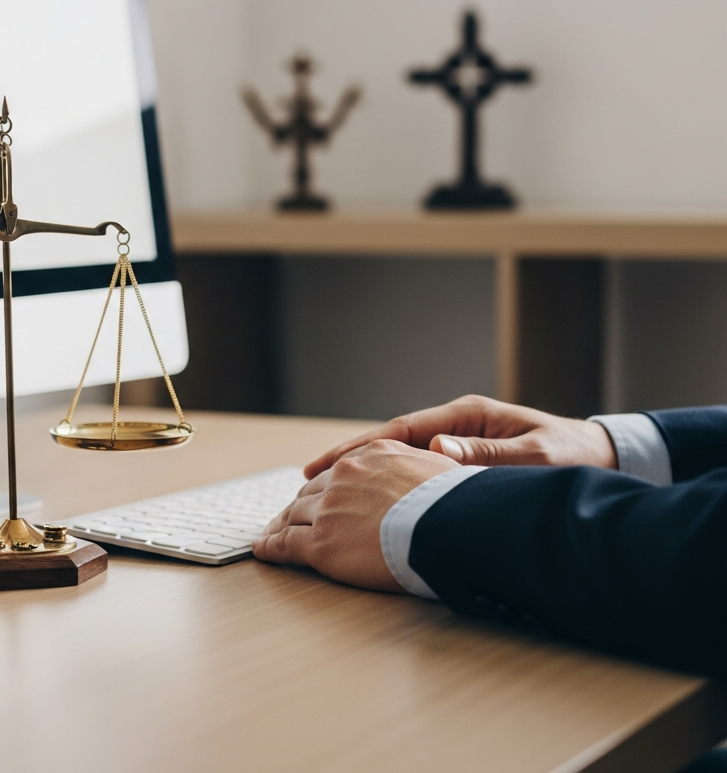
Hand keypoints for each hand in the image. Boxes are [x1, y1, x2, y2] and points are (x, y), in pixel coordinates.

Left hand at [252, 440, 457, 590]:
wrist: (451, 527)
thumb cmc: (458, 504)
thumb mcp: (441, 467)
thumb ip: (423, 464)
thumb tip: (438, 452)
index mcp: (373, 455)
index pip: (339, 471)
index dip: (324, 487)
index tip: (317, 495)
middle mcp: (345, 476)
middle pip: (311, 492)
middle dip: (298, 506)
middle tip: (288, 517)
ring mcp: (329, 508)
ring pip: (293, 516)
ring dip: (280, 526)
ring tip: (271, 536)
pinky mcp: (320, 542)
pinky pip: (286, 543)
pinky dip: (271, 548)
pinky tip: (263, 551)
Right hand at [303, 395, 616, 478]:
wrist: (603, 458)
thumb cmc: (572, 458)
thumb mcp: (535, 457)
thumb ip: (488, 455)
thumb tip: (437, 452)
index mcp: (465, 415)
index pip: (401, 430)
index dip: (360, 447)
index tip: (326, 465)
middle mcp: (455, 424)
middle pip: (388, 440)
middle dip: (348, 458)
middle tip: (307, 480)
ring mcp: (457, 439)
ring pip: (397, 455)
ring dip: (363, 470)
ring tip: (323, 489)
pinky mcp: (462, 457)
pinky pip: (415, 469)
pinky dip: (388, 480)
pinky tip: (367, 496)